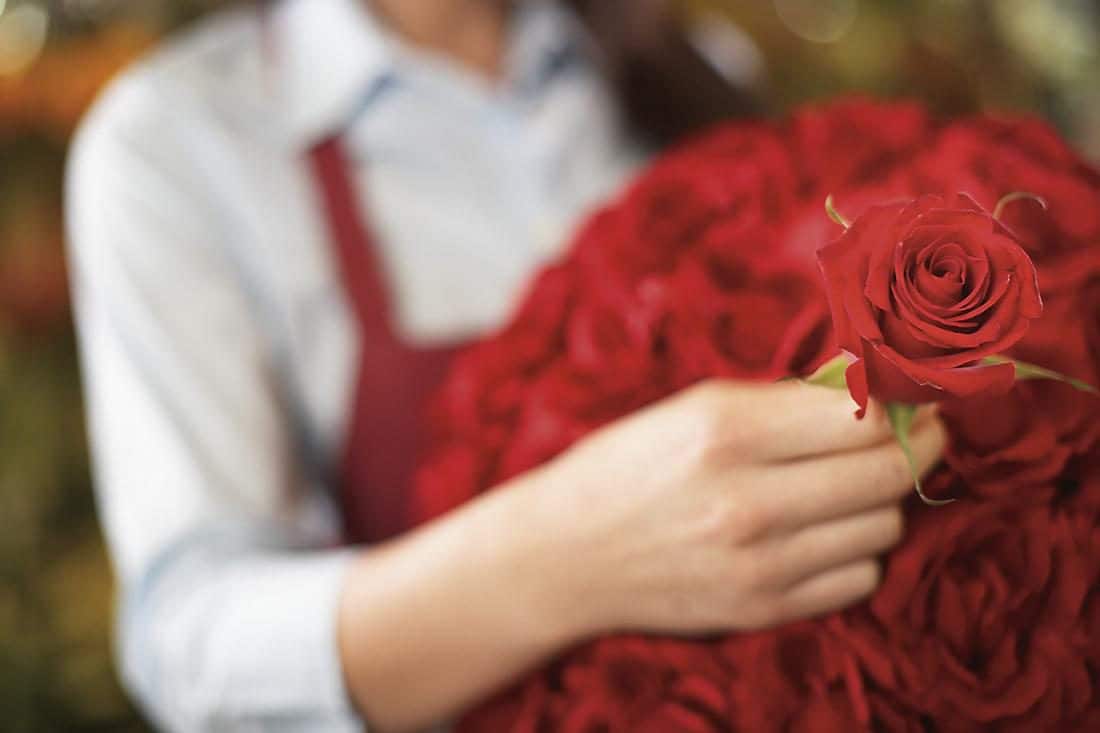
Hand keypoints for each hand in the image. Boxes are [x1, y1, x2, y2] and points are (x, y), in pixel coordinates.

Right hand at [521, 379, 945, 636]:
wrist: (565, 555)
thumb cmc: (629, 465)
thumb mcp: (696, 408)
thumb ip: (789, 397)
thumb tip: (876, 381)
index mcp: (726, 432)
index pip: (865, 415)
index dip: (902, 401)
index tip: (909, 396)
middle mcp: (747, 501)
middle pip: (888, 472)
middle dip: (914, 446)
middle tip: (913, 434)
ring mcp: (758, 565)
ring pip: (884, 527)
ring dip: (878, 501)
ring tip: (847, 485)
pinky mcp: (762, 611)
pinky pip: (860, 578)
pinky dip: (855, 551)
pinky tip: (823, 532)